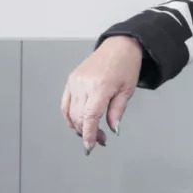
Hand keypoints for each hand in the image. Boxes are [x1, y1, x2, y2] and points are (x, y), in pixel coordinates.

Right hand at [61, 35, 142, 154]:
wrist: (119, 46)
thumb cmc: (126, 66)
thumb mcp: (127, 91)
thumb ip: (117, 112)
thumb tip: (112, 130)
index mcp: (100, 87)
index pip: (90, 117)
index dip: (89, 135)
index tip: (90, 146)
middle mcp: (84, 84)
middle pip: (79, 118)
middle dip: (88, 133)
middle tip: (101, 139)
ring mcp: (75, 82)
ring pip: (70, 113)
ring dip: (80, 126)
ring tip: (93, 131)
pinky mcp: (71, 80)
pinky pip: (65, 103)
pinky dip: (70, 116)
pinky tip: (78, 123)